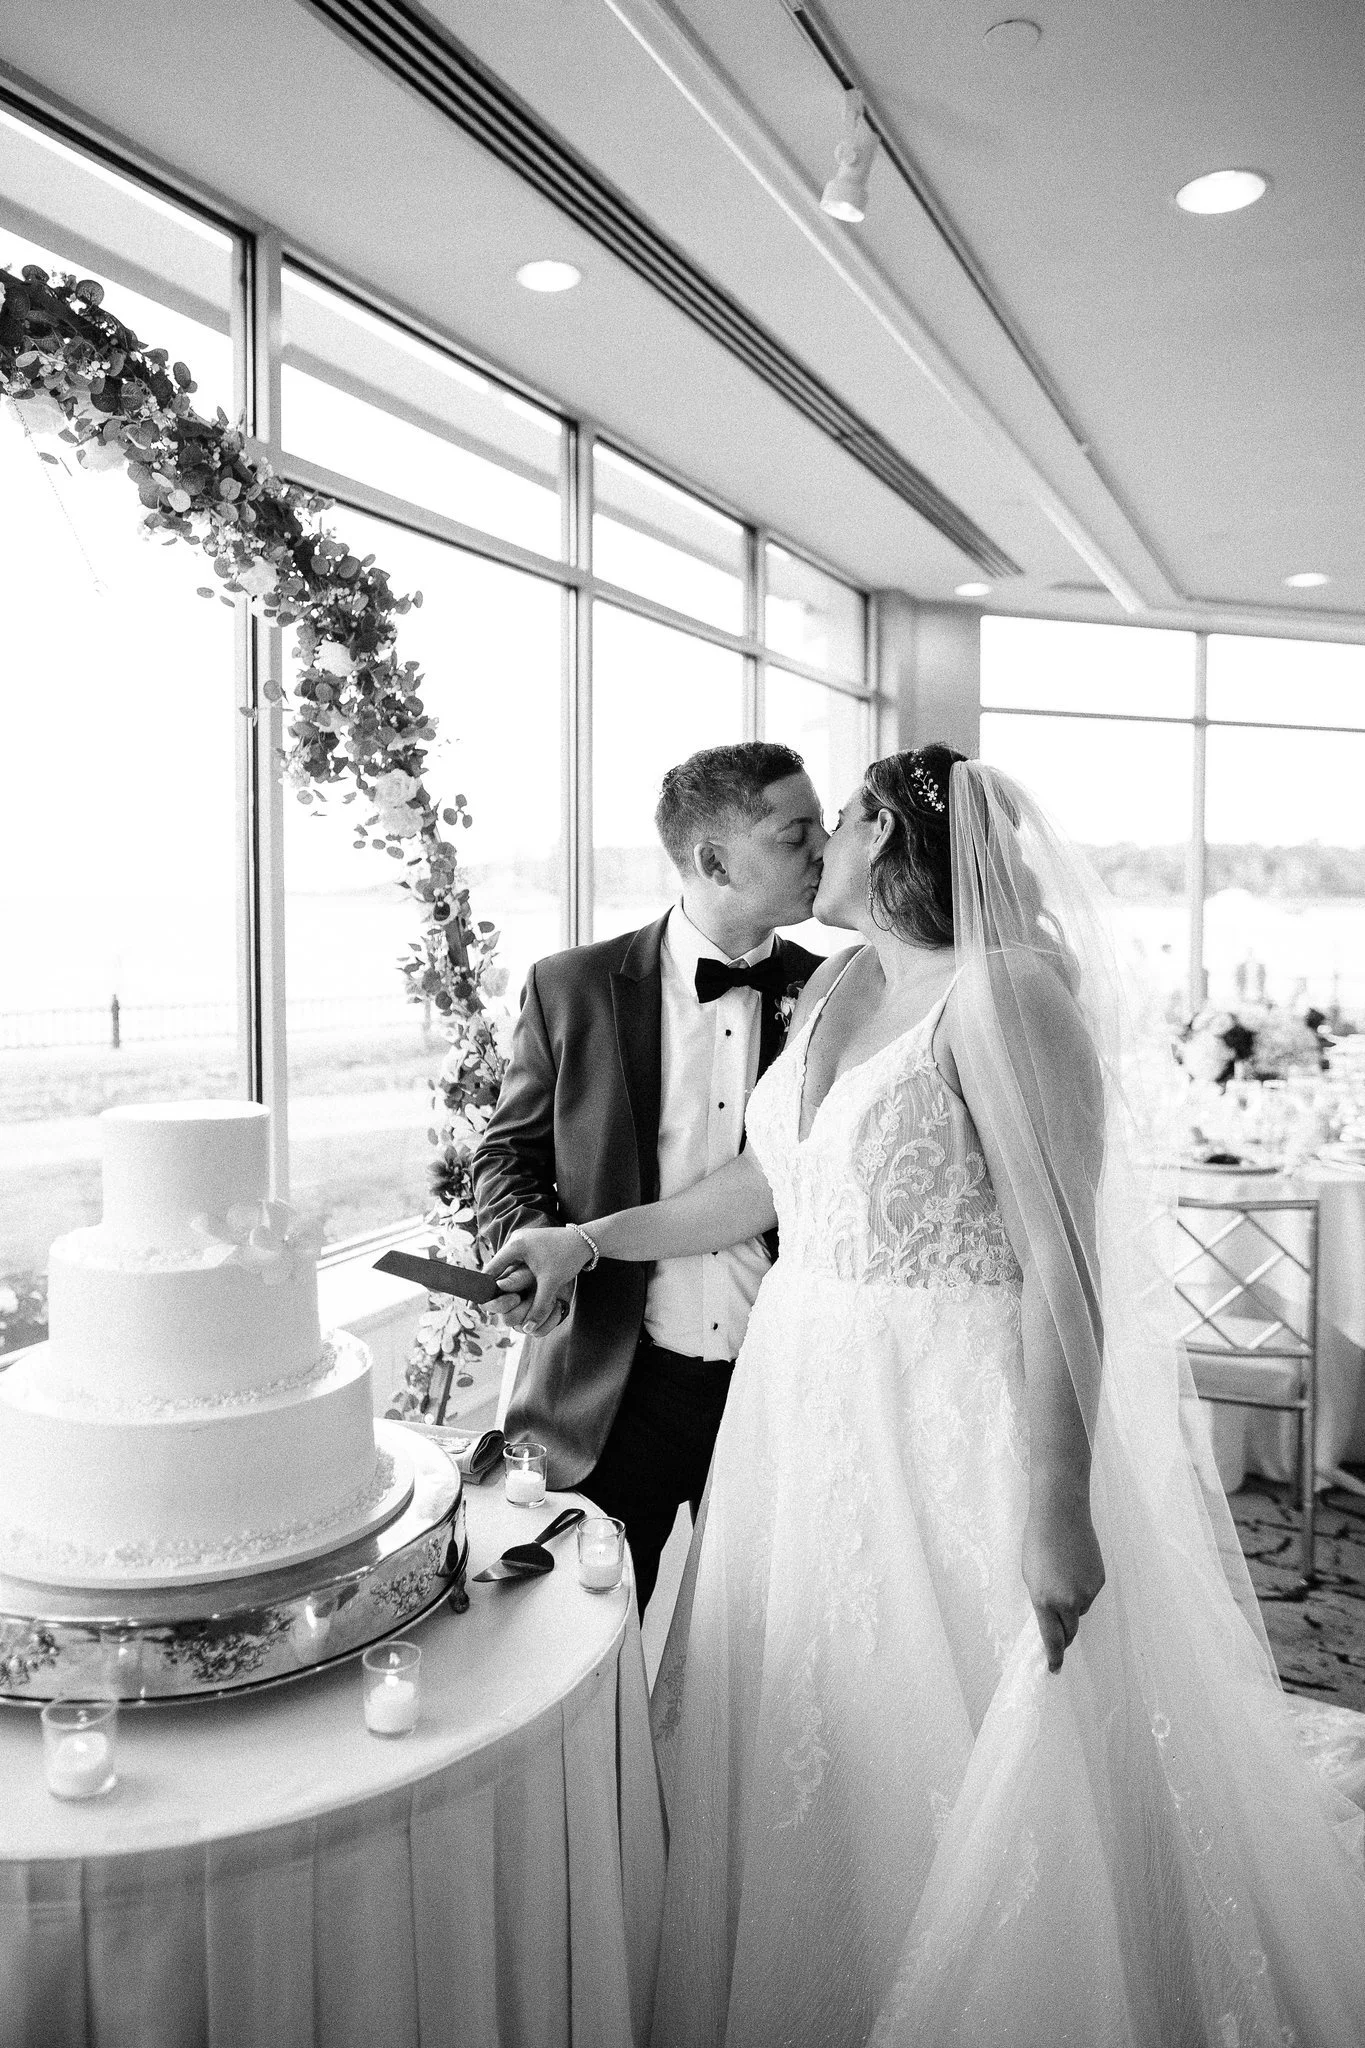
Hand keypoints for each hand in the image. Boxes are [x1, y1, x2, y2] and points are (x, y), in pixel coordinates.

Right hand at [486, 1227, 591, 1335]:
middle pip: (497, 1268)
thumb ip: (538, 1306)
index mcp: (516, 1245)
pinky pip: (515, 1261)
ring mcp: (522, 1240)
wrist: (586, 1241)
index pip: (492, 1270)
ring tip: (507, 1298)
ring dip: (507, 1281)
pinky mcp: (530, 1244)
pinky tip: (518, 1288)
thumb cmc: (568, 1258)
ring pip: (506, 1265)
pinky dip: (515, 1274)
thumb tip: (527, 1329)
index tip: (481, 1305)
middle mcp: (516, 1240)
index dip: (486, 1288)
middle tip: (497, 1304)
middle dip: (498, 1287)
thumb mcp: (551, 1284)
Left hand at [1021, 1482, 1104, 1673]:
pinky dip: (1081, 1588)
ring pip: (1080, 1610)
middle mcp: (1069, 1601)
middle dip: (1064, 1634)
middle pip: (1070, 1631)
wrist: (1060, 1514)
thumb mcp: (1030, 1576)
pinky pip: (1089, 1593)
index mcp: (1045, 1601)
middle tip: (1058, 1631)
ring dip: (1071, 1604)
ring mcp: (1087, 1592)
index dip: (1054, 1658)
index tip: (1053, 1669)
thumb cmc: (1037, 1542)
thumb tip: (1053, 1618)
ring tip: (1061, 1576)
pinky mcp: (1100, 1581)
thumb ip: (1042, 1601)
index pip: (1052, 1640)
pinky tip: (1074, 1567)